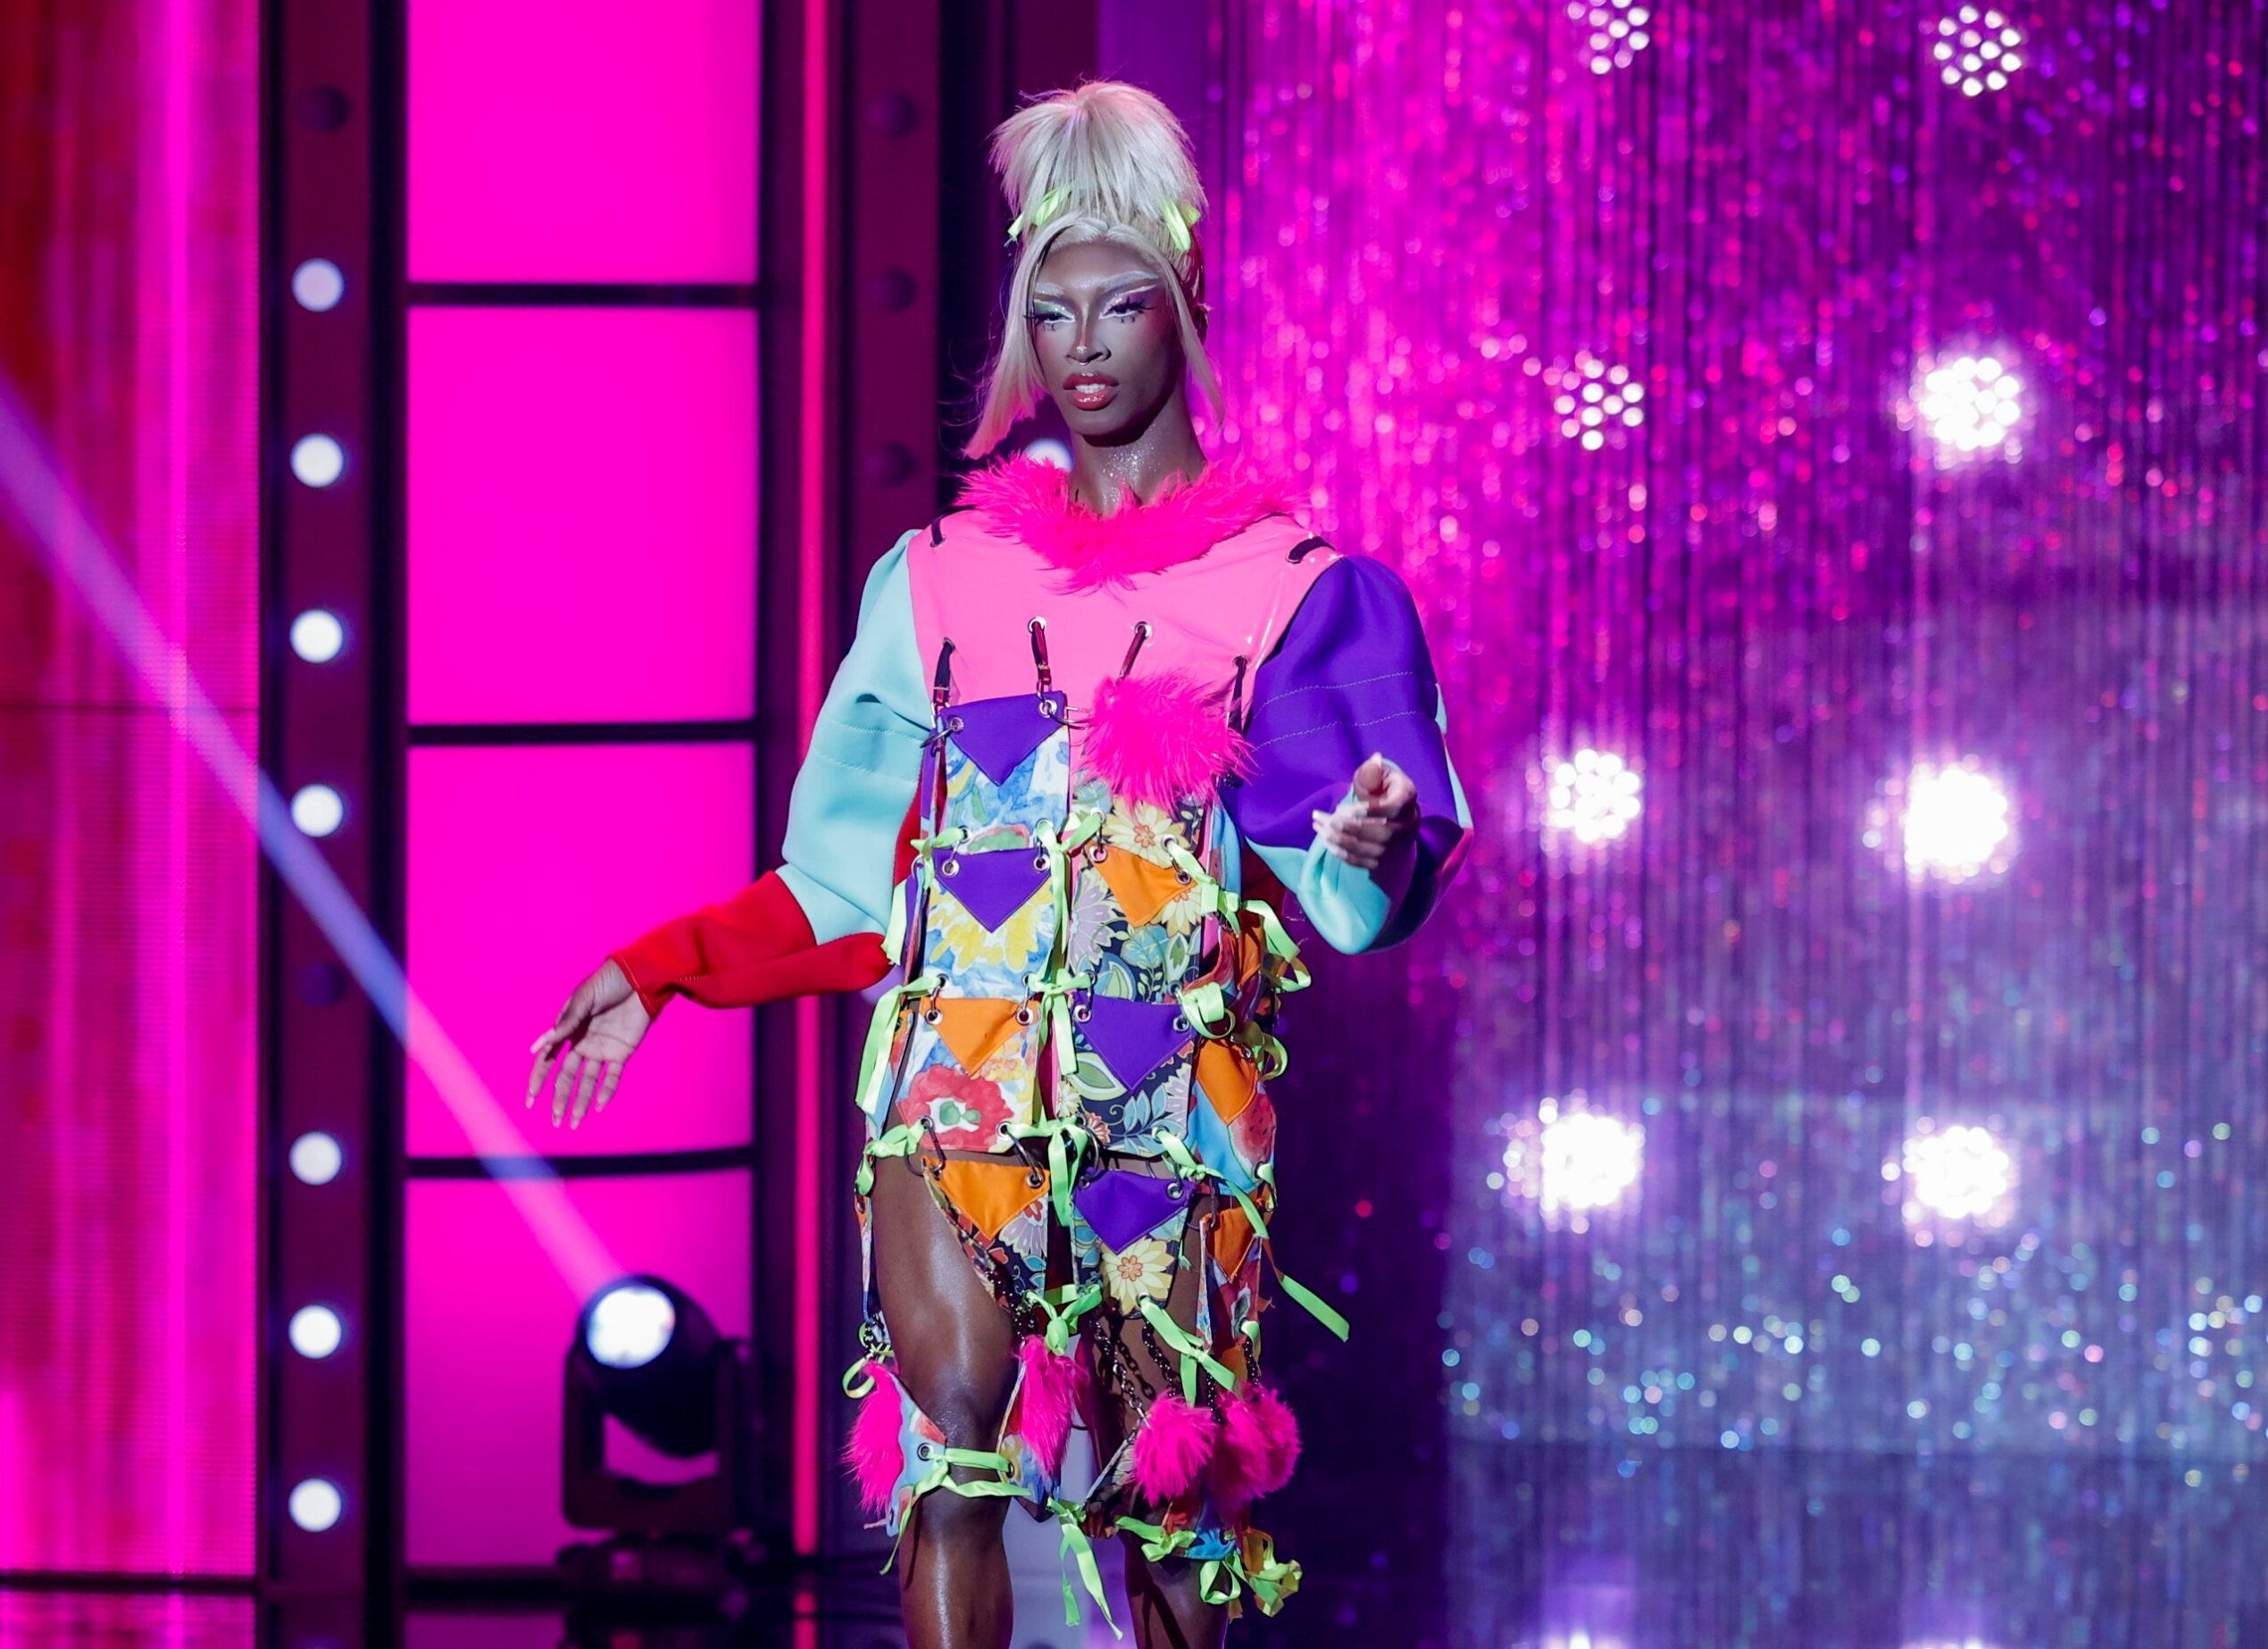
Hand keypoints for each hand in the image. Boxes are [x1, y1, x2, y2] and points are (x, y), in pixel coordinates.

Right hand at [526, 957, 651, 1127]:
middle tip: (555, 1120)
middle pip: (566, 1076)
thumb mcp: (583, 1000)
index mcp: (568, 1029)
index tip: (530, 1098)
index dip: (538, 1078)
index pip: (548, 1059)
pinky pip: (612, 1076)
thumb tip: (536, 1047)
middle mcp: (582, 1043)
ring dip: (580, 1101)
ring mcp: (601, 1049)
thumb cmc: (607, 982)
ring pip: (587, 1081)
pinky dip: (606, 1091)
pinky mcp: (621, 1052)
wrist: (640, 977)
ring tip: (573, 1123)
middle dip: (559, 1098)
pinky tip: (599, 1107)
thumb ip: (564, 1024)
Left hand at [1310, 751, 1418, 869]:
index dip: (1369, 810)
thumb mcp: (1380, 774)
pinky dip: (1345, 855)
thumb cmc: (1384, 789)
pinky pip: (1366, 862)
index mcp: (1408, 798)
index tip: (1342, 808)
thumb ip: (1373, 772)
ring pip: (1372, 850)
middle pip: (1381, 833)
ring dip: (1342, 841)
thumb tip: (1374, 761)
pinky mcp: (1386, 860)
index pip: (1393, 809)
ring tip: (1320, 829)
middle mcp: (1408, 825)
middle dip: (1349, 828)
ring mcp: (1398, 846)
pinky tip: (1327, 843)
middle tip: (1325, 819)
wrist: (1398, 816)